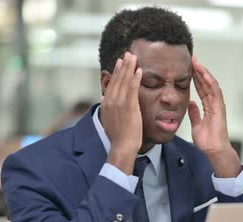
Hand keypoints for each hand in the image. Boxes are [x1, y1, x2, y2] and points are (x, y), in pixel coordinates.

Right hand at [101, 52, 142, 174]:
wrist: (122, 146)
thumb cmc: (117, 136)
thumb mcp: (108, 119)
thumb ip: (106, 107)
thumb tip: (103, 97)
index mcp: (106, 103)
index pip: (112, 83)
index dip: (117, 72)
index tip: (120, 62)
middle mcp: (111, 100)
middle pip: (118, 79)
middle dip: (123, 65)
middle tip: (127, 54)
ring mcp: (120, 103)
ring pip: (125, 81)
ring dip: (129, 68)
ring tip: (133, 57)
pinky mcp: (129, 106)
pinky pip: (133, 89)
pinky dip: (135, 79)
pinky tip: (139, 70)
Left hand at [188, 56, 240, 177]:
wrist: (214, 150)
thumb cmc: (207, 140)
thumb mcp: (196, 125)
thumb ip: (194, 114)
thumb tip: (191, 103)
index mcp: (209, 107)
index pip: (202, 89)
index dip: (195, 78)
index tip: (188, 68)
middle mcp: (214, 104)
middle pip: (206, 84)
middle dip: (199, 71)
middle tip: (192, 59)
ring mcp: (218, 105)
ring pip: (211, 84)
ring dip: (204, 73)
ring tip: (196, 62)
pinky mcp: (219, 108)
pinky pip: (215, 92)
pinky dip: (210, 82)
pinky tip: (204, 74)